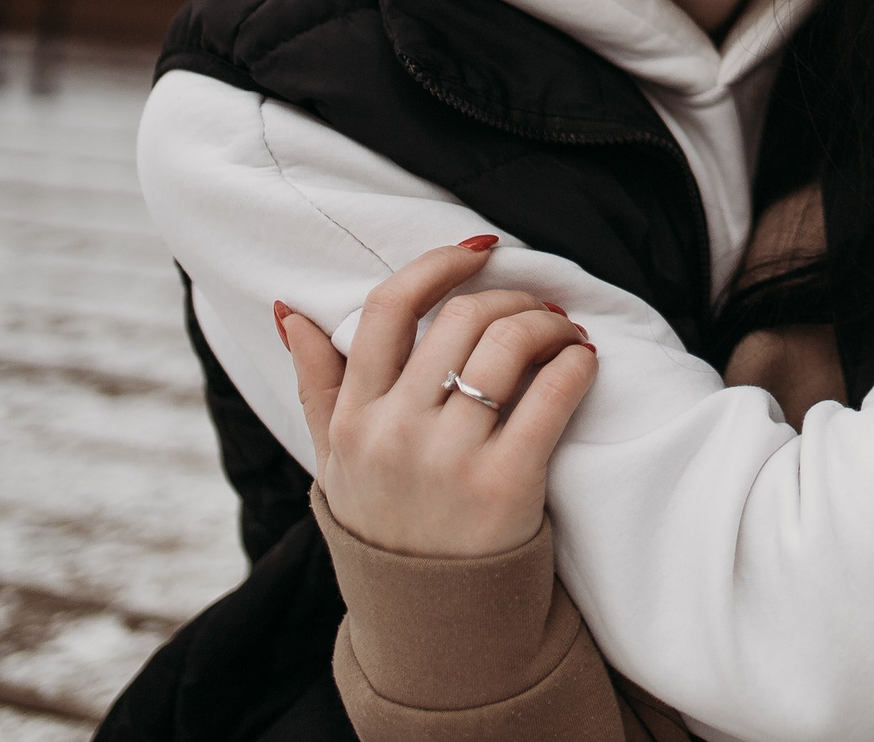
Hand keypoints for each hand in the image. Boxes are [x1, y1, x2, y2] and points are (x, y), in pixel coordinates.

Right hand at [279, 240, 596, 558]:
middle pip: (461, 318)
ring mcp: (449, 459)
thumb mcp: (334, 460)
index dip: (436, 265)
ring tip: (564, 334)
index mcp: (353, 419)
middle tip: (537, 307)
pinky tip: (582, 363)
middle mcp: (395, 433)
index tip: (478, 252)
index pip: (387, 308)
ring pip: (508, 344)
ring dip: (549, 324)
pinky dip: (576, 364)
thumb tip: (290, 312)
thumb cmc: (387, 525)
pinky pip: (552, 394)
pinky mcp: (506, 484)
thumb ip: (316, 384)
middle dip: (510, 297)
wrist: (432, 620)